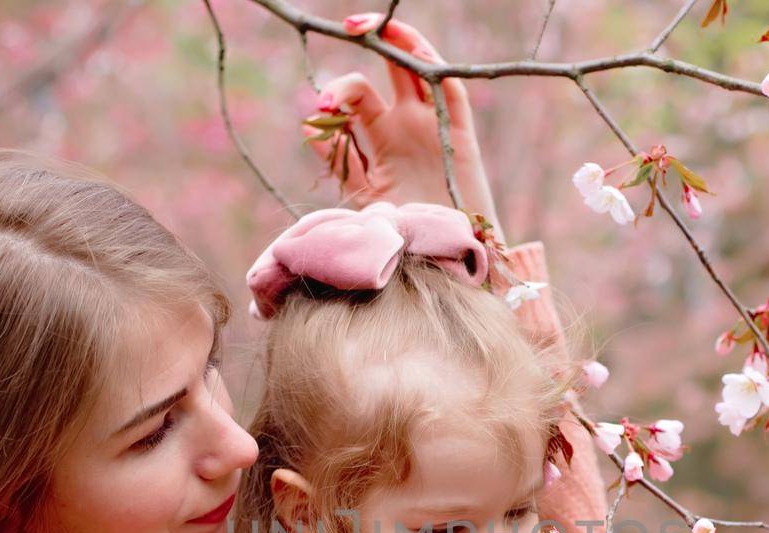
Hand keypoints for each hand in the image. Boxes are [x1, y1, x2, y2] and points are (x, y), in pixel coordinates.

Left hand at [311, 14, 501, 237]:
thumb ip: (337, 165)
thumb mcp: (359, 204)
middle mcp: (404, 132)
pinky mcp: (460, 139)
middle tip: (346, 32)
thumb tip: (308, 125)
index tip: (318, 109)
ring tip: (373, 25)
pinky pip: (451, 93)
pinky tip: (410, 46)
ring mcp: (432, 132)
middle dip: (364, 52)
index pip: (354, 106)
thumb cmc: (400, 245)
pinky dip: (433, 66)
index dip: (334, 98)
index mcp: (379, 148)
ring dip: (398, 43)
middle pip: (383, 77)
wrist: (441, 271)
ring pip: (416, 73)